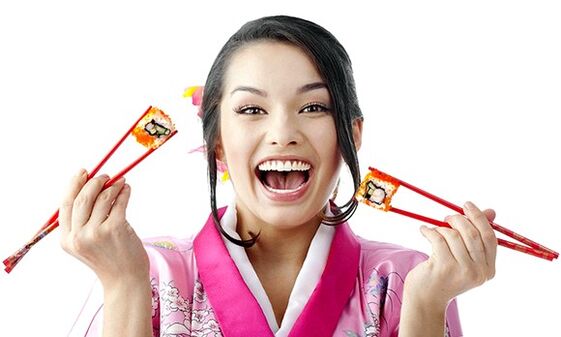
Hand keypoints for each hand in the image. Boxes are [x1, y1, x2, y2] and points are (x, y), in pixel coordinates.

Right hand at [59, 169, 148, 286]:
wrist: (125, 279)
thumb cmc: (109, 258)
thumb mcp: (87, 243)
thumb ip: (83, 220)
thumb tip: (91, 185)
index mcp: (67, 239)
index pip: (65, 205)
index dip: (74, 185)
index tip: (83, 172)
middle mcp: (78, 236)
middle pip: (82, 198)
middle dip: (94, 182)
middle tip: (106, 176)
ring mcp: (96, 233)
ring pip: (103, 198)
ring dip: (113, 186)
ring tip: (121, 182)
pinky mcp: (115, 229)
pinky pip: (119, 202)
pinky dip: (124, 192)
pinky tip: (127, 189)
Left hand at [403, 201, 496, 307]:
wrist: (426, 297)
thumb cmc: (445, 273)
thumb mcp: (464, 256)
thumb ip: (477, 236)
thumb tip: (491, 211)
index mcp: (489, 269)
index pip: (490, 237)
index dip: (479, 218)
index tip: (466, 205)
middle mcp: (479, 272)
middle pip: (472, 234)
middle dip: (458, 219)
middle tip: (447, 216)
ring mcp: (463, 271)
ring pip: (453, 235)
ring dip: (441, 228)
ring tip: (433, 230)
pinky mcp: (444, 267)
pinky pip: (438, 239)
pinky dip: (429, 231)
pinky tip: (424, 231)